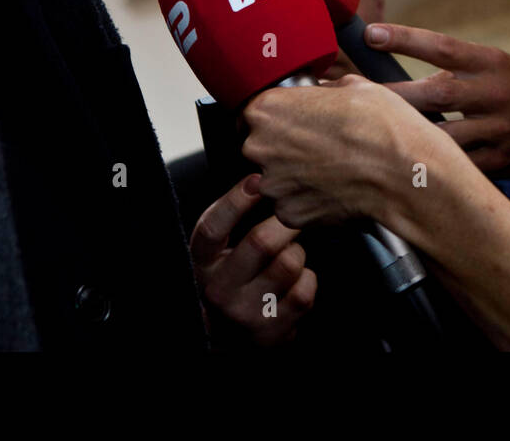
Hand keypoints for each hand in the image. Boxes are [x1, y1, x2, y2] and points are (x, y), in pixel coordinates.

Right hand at [190, 174, 316, 346]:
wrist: (229, 332)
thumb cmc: (230, 274)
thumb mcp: (218, 247)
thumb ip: (232, 217)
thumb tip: (260, 176)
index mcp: (202, 262)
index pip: (214, 227)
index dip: (237, 200)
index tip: (257, 179)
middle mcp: (218, 290)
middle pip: (261, 242)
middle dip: (284, 222)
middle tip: (292, 216)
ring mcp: (245, 313)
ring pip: (289, 262)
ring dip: (297, 251)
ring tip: (290, 252)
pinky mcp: (273, 330)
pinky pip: (306, 288)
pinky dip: (307, 277)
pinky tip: (296, 279)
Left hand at [242, 74, 447, 228]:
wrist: (403, 173)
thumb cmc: (381, 127)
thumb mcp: (353, 86)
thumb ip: (323, 90)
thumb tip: (323, 94)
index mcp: (268, 109)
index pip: (254, 112)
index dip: (277, 117)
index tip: (292, 122)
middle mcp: (260, 147)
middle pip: (261, 146)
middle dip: (285, 147)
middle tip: (318, 145)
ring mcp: (273, 184)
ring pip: (276, 178)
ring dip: (296, 174)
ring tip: (331, 168)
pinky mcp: (289, 213)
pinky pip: (292, 204)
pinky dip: (308, 199)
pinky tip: (334, 187)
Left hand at [362, 23, 509, 176]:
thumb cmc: (501, 84)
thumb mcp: (483, 63)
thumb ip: (443, 66)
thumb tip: (384, 63)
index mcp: (489, 62)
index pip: (443, 47)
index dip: (405, 39)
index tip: (371, 34)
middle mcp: (495, 94)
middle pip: (438, 94)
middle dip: (395, 96)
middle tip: (356, 96)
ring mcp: (499, 129)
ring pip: (445, 137)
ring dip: (409, 136)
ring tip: (375, 134)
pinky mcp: (500, 159)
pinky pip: (458, 166)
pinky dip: (433, 163)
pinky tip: (406, 162)